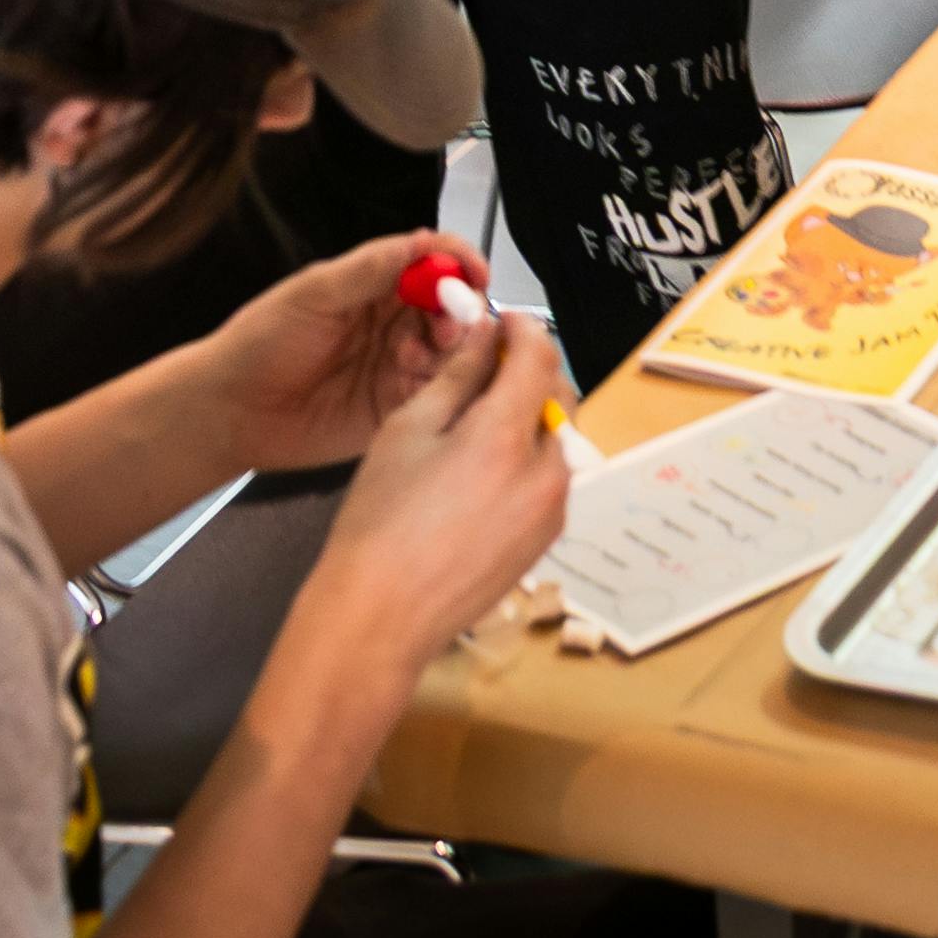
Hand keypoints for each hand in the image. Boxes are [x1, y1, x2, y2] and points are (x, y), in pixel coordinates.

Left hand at [204, 235, 478, 477]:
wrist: (230, 410)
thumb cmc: (261, 341)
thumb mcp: (314, 294)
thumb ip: (371, 268)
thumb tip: (427, 240)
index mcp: (376, 283)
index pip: (434, 262)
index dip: (460, 263)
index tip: (477, 274)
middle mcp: (395, 321)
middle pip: (453, 307)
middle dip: (460, 312)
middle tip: (446, 326)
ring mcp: (399, 365)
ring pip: (452, 351)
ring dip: (448, 352)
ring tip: (412, 360)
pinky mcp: (397, 407)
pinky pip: (436, 395)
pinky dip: (440, 388)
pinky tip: (414, 388)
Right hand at [297, 315, 577, 673]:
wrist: (380, 616)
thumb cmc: (379, 523)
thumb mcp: (409, 430)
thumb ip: (458, 375)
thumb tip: (483, 334)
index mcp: (508, 439)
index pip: (540, 355)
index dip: (522, 328)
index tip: (502, 321)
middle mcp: (546, 474)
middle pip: (557, 395)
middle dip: (528, 370)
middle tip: (484, 365)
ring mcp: (553, 510)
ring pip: (556, 436)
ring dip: (529, 414)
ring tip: (476, 419)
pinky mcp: (547, 537)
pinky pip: (550, 476)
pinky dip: (528, 456)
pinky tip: (482, 467)